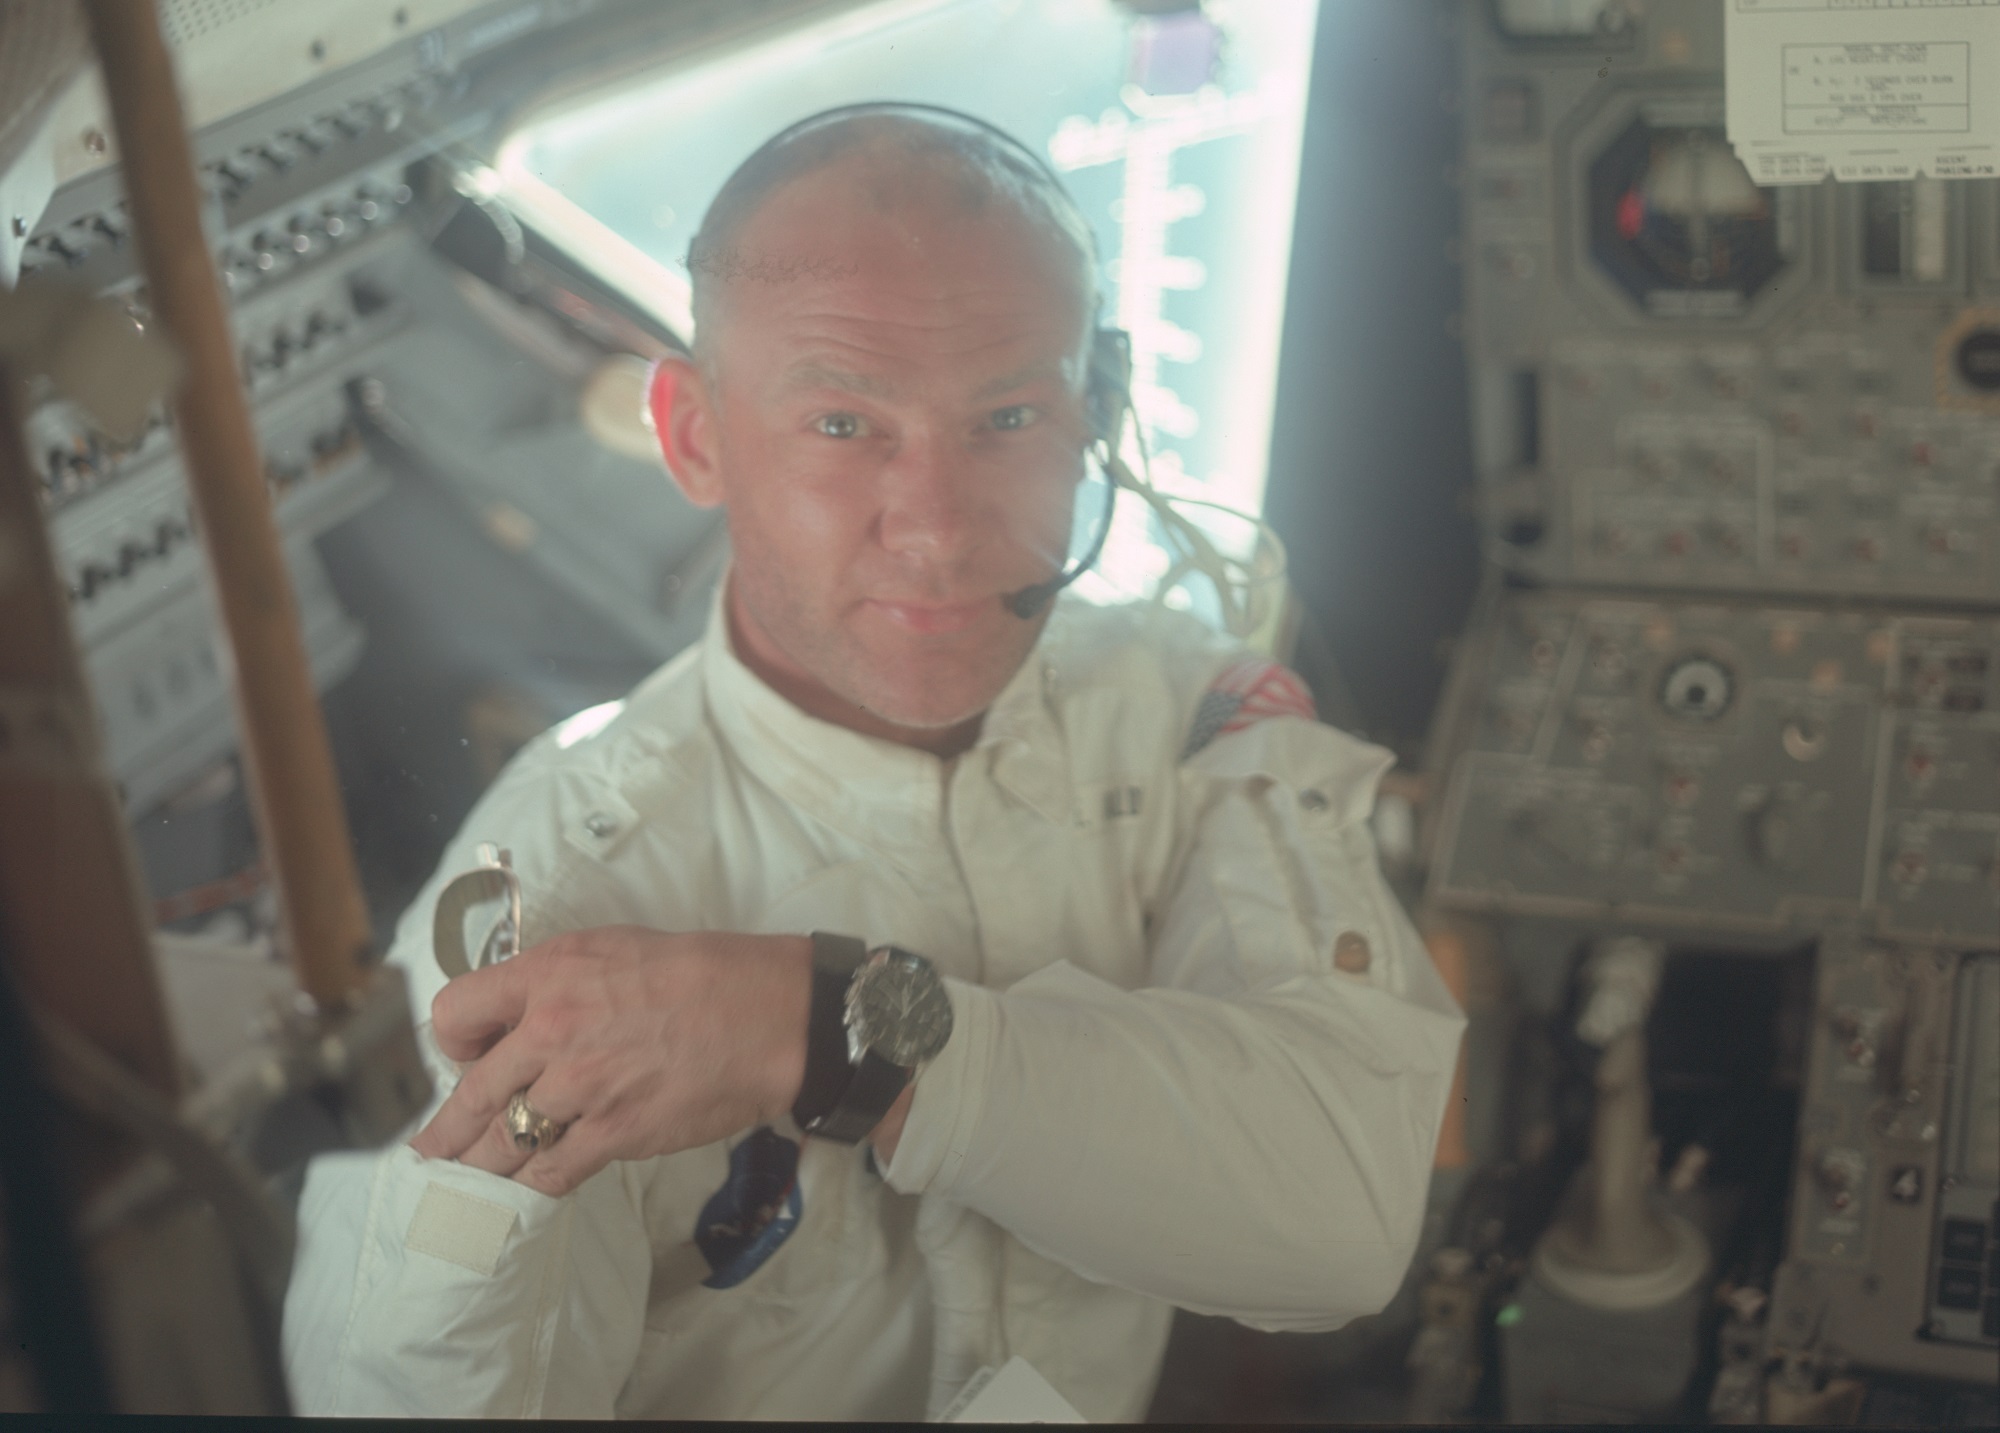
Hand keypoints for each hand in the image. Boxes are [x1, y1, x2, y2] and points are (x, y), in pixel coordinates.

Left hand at [409, 927, 811, 1196]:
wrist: (769, 1015)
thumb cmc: (704, 974)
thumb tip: (529, 1017)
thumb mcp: (615, 949)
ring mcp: (580, 1087)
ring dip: (481, 1167)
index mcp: (549, 974)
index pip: (457, 1012)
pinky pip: (551, 1174)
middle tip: (430, 1150)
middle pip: (473, 1091)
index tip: (469, 1056)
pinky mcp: (614, 1133)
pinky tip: (522, 1195)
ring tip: (462, 1184)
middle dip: (446, 1129)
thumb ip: (560, 982)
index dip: (456, 1040)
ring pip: (504, 1140)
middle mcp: (552, 1029)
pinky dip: (531, 1188)